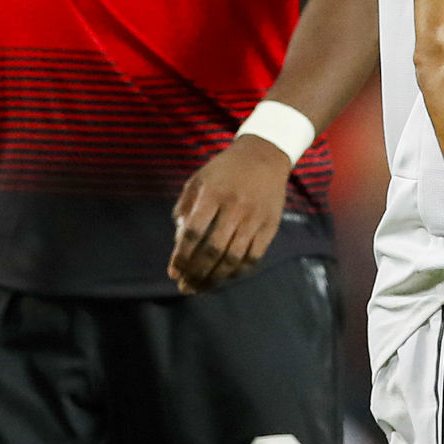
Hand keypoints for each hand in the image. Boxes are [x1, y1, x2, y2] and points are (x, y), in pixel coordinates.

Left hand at [167, 136, 291, 293]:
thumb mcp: (199, 179)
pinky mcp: (269, 226)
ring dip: (215, 278)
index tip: (173, 272)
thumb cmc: (225, 170)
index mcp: (213, 194)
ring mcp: (254, 218)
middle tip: (185, 287)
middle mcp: (234, 207)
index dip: (182, 256)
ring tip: (201, 288)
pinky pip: (253, 256)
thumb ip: (185, 207)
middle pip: (213, 250)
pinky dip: (237, 271)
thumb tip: (178, 242)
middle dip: (196, 273)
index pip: (193, 232)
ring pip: (233, 257)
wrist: (264, 156)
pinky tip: (224, 277)